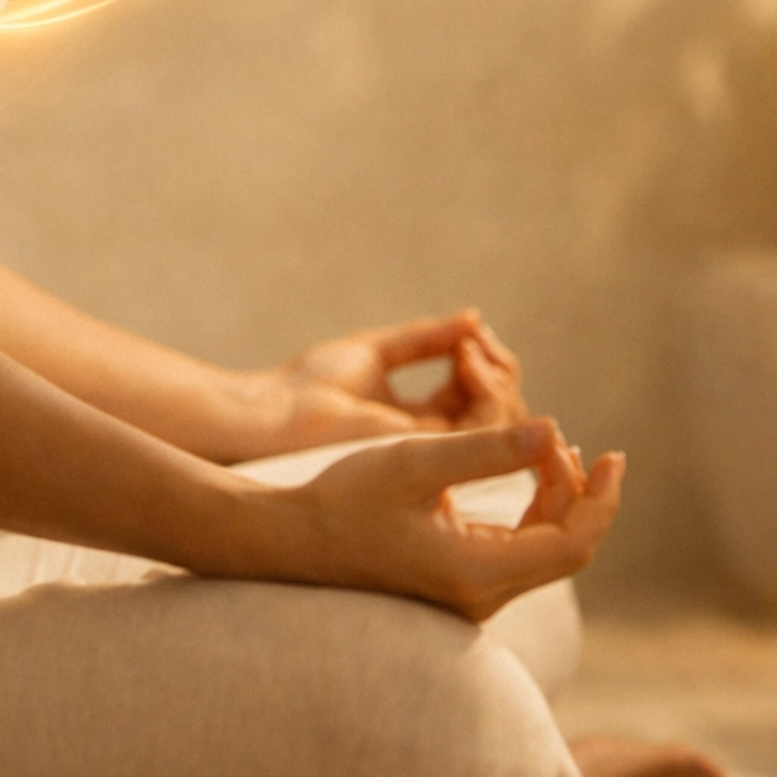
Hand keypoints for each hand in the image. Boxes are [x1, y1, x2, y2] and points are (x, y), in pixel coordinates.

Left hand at [259, 310, 525, 450]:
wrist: (276, 415)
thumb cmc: (310, 386)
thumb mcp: (375, 351)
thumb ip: (424, 339)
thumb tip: (474, 318)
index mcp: (419, 421)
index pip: (477, 398)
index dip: (486, 363)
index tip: (474, 333)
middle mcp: (432, 444)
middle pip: (498, 414)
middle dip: (500, 372)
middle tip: (477, 342)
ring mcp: (434, 456)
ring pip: (501, 425)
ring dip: (497, 379)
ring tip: (470, 350)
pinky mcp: (431, 458)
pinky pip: (486, 431)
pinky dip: (488, 392)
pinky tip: (467, 362)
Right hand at [277, 418, 623, 618]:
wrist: (289, 541)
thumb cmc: (345, 498)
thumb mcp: (415, 461)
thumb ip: (486, 449)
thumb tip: (553, 429)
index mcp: (477, 572)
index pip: (573, 542)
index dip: (601, 497)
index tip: (613, 453)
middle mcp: (481, 597)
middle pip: (562, 547)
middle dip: (577, 491)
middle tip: (566, 439)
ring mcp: (468, 598)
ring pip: (540, 550)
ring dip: (553, 499)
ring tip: (548, 449)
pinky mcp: (455, 587)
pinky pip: (513, 552)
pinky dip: (527, 512)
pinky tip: (520, 476)